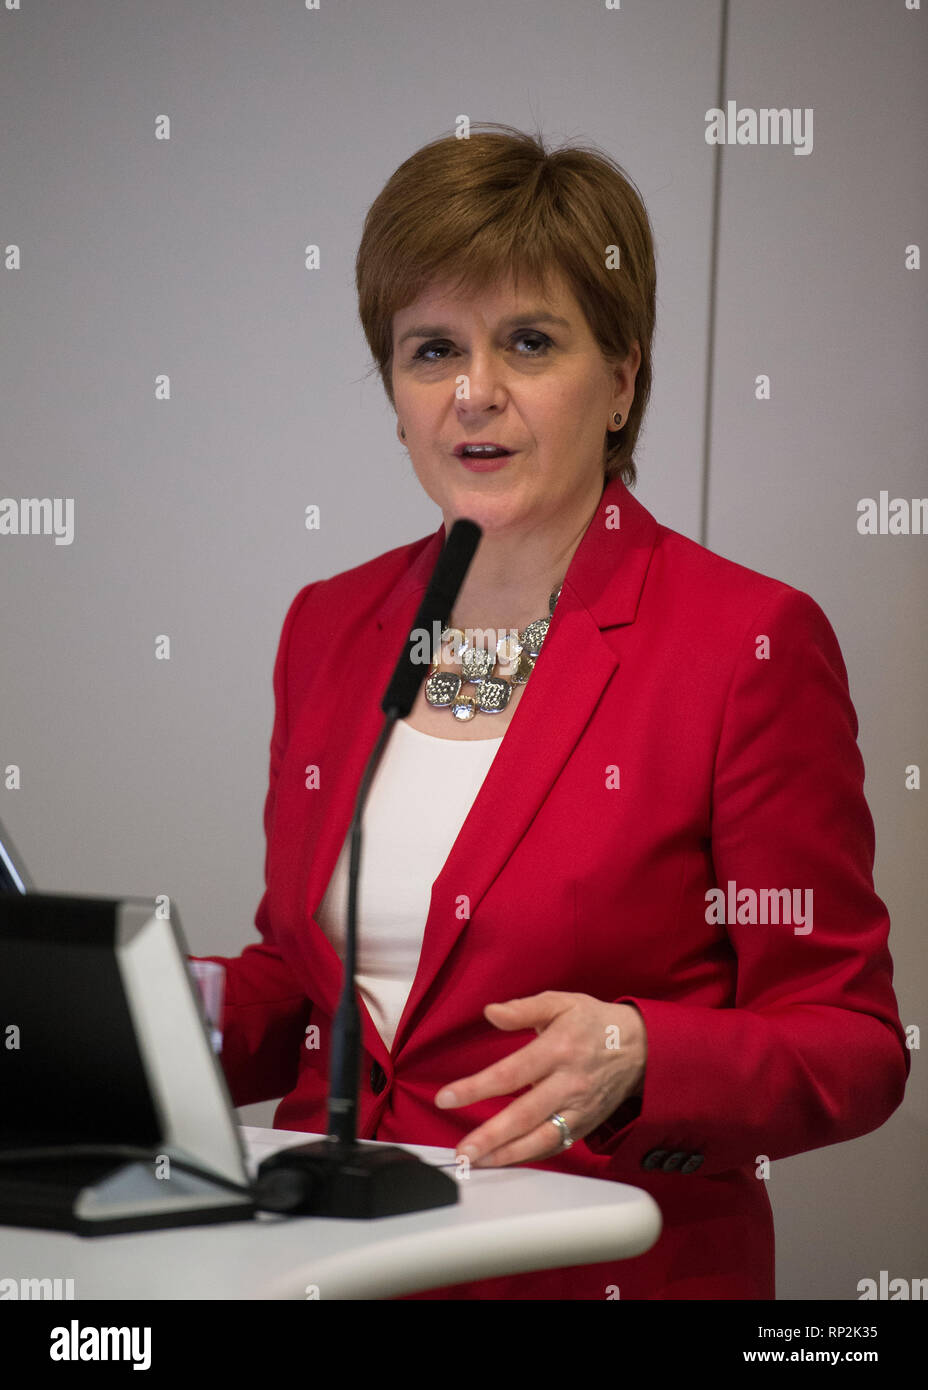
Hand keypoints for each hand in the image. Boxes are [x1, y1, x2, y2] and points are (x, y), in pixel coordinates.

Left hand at [434, 992, 646, 1167]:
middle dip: (491, 1136)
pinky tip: (505, 1160)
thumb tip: (490, 1012)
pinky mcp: (586, 1124)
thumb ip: (523, 1009)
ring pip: (542, 1138)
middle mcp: (569, 1082)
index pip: (511, 1073)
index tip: (446, 1098)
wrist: (642, 1047)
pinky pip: (556, 1145)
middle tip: (462, 1150)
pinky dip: (530, 1156)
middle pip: (525, 1115)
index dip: (476, 1088)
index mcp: (558, 1049)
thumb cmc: (595, 1023)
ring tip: (477, 1163)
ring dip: (508, 1154)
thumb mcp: (561, 1003)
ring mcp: (580, 1108)